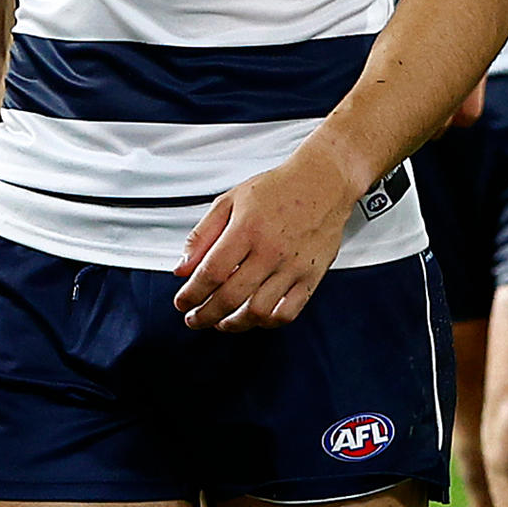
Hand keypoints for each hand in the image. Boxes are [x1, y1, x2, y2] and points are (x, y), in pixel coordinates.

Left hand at [178, 153, 358, 329]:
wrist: (324, 182)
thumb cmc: (279, 189)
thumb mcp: (230, 200)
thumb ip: (202, 234)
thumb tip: (183, 267)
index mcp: (247, 229)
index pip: (211, 273)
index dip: (191, 294)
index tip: (183, 302)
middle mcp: (271, 250)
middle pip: (230, 297)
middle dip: (205, 314)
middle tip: (195, 318)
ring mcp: (293, 266)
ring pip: (257, 311)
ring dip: (233, 324)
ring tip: (221, 322)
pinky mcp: (311, 276)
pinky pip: (287, 312)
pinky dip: (267, 323)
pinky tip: (255, 318)